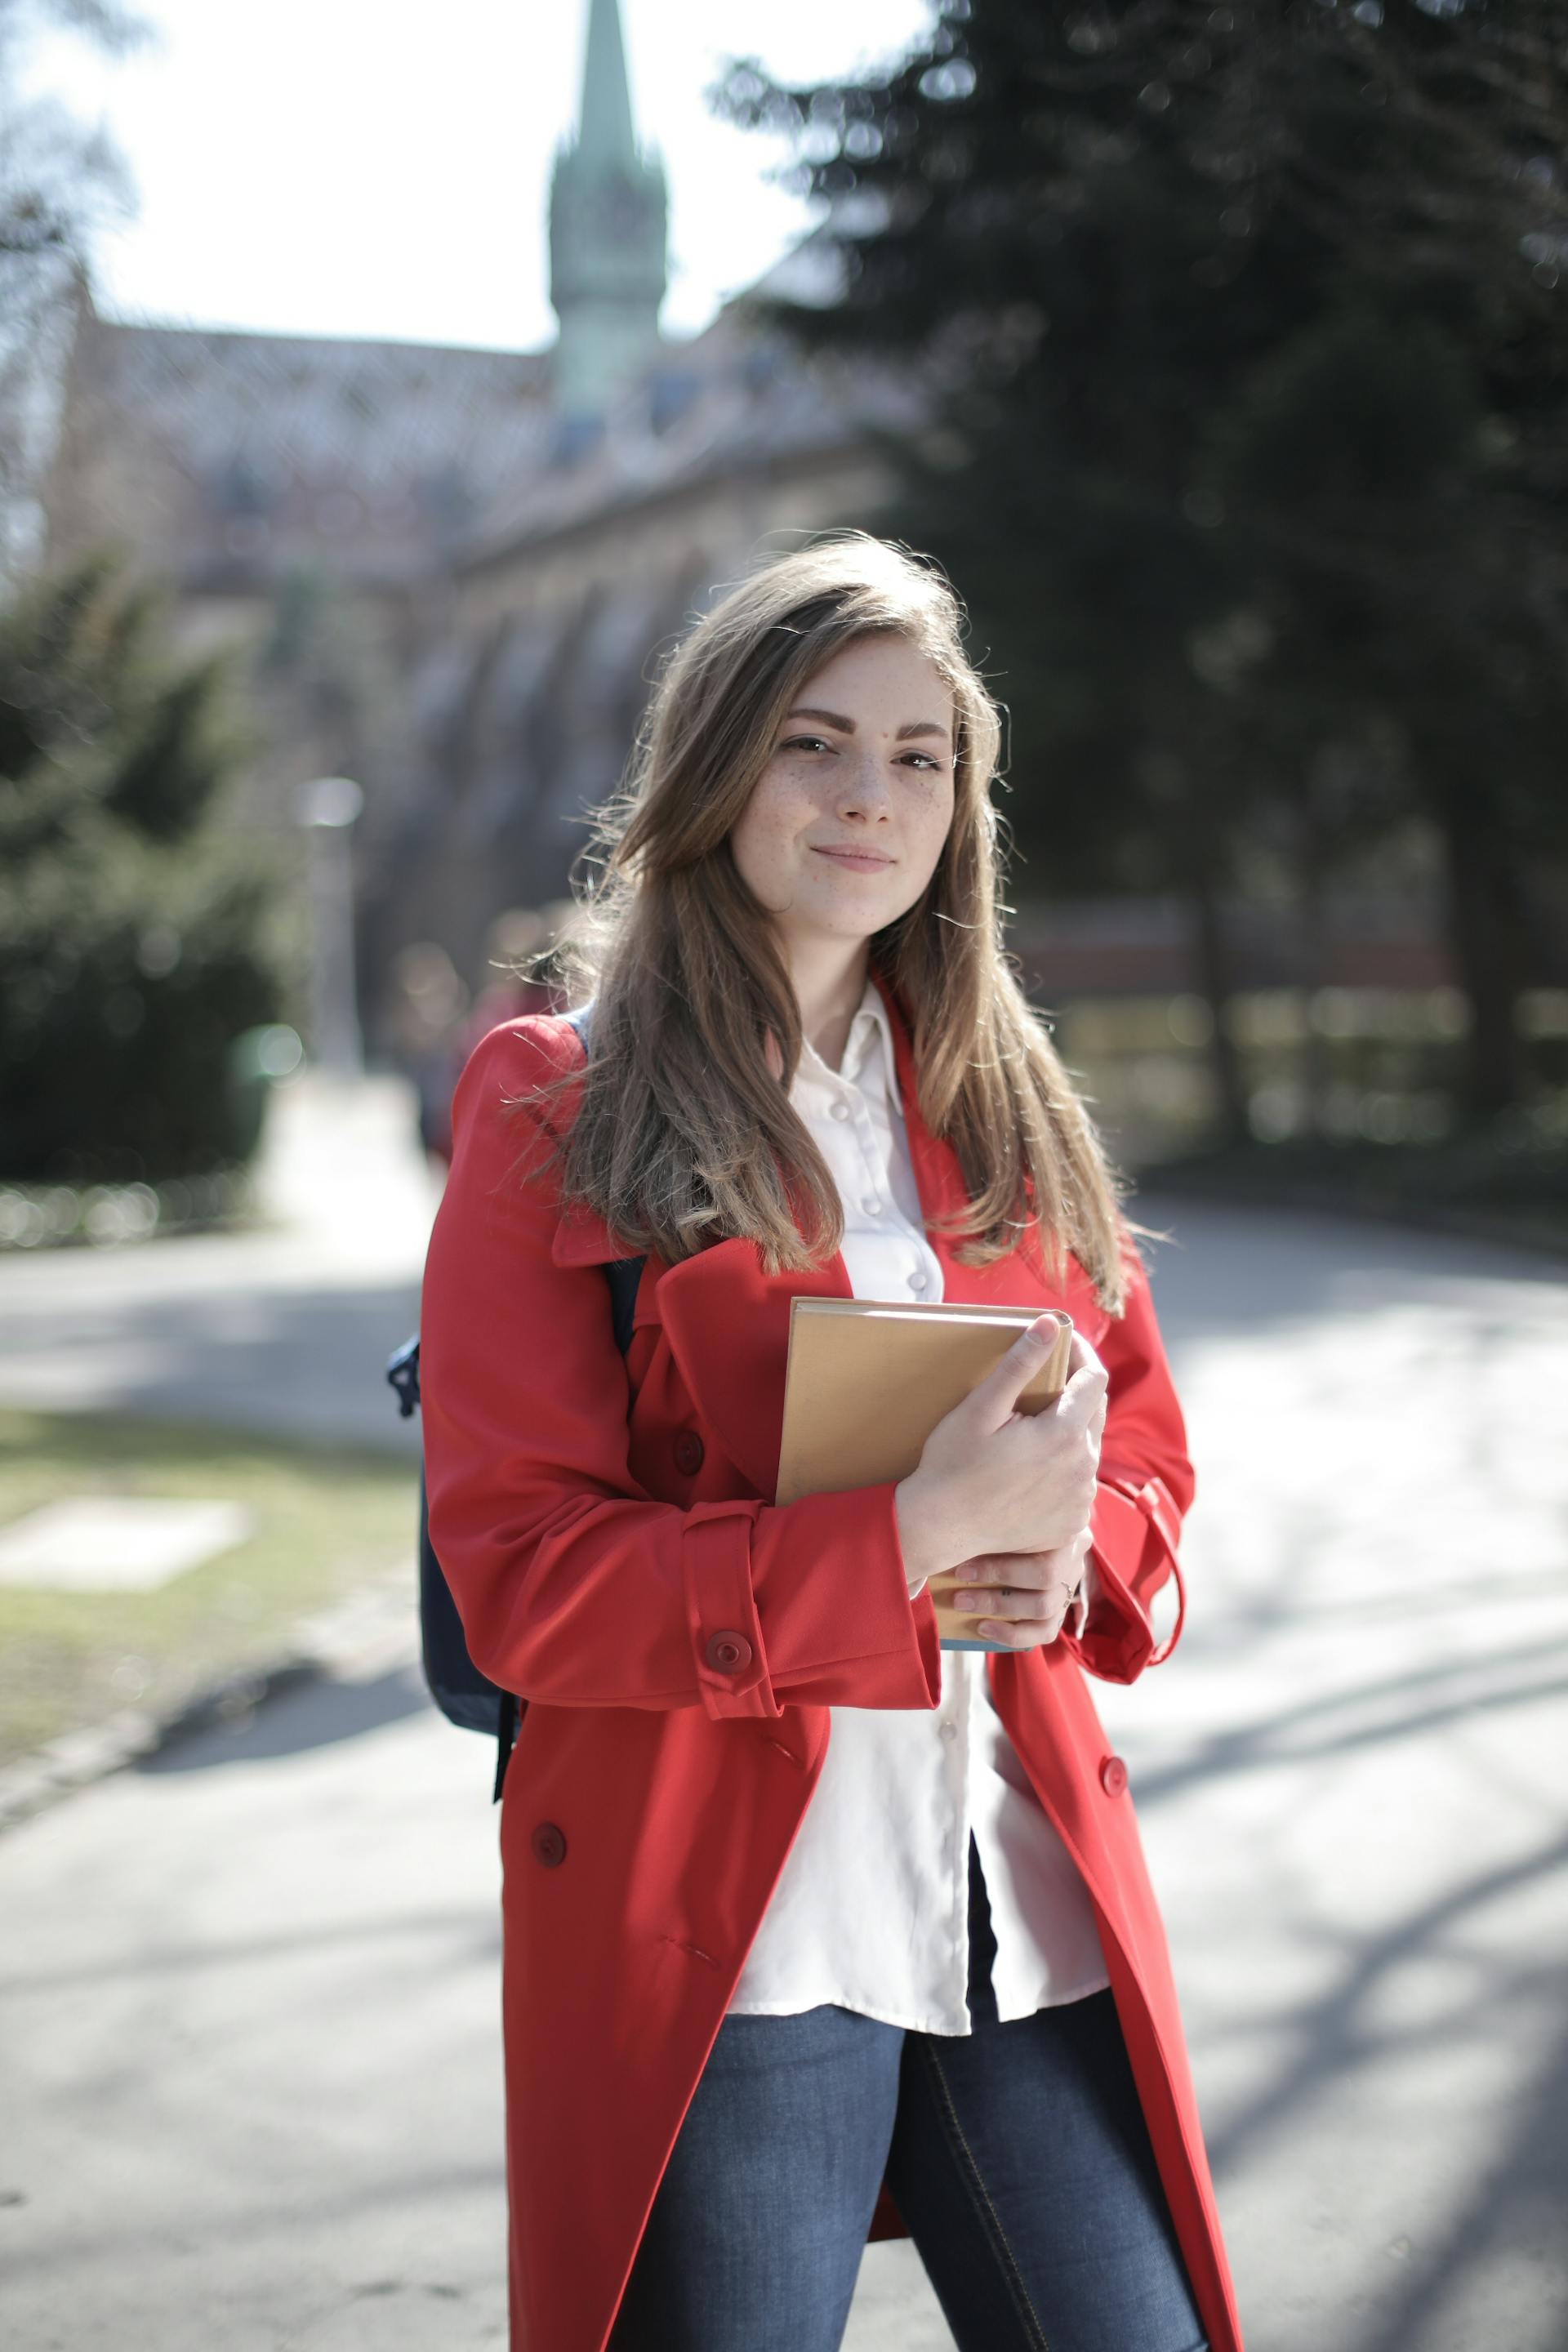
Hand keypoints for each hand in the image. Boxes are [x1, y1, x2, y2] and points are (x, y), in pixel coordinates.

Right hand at [895, 1323, 1107, 1592]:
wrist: (938, 1528)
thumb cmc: (952, 1464)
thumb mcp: (981, 1408)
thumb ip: (1020, 1364)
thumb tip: (1050, 1323)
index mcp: (1065, 1435)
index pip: (1095, 1380)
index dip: (1081, 1355)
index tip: (1061, 1342)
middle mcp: (1084, 1469)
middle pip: (1095, 1412)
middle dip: (1075, 1391)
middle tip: (1041, 1381)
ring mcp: (1080, 1501)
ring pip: (1088, 1448)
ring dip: (1069, 1430)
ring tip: (1031, 1425)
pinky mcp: (1071, 1523)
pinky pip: (1079, 1483)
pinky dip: (1064, 1466)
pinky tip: (1032, 1465)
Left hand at [944, 1525, 1093, 1648]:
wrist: (1030, 1523)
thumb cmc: (1009, 1517)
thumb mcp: (1006, 1513)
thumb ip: (992, 1523)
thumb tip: (953, 1545)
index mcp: (1063, 1522)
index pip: (1041, 1541)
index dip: (1000, 1559)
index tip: (962, 1564)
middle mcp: (1073, 1553)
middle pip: (1046, 1574)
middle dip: (997, 1581)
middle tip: (959, 1585)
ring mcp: (1071, 1582)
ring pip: (1045, 1606)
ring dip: (999, 1607)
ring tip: (963, 1604)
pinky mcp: (1062, 1609)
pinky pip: (1045, 1631)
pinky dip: (1012, 1633)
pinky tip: (983, 1628)